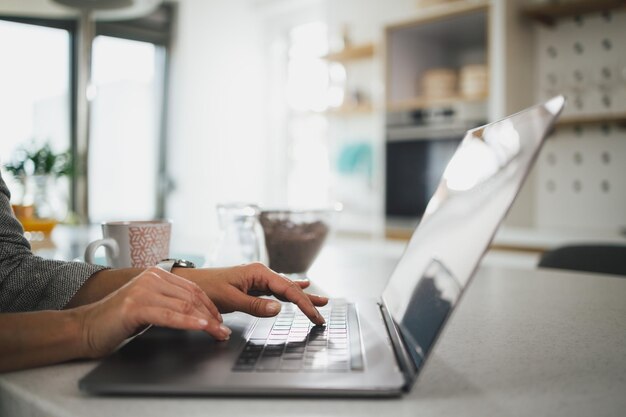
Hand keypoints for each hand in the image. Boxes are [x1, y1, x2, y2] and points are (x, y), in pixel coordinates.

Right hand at [78, 267, 230, 357]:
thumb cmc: (117, 320)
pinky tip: (201, 326)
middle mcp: (151, 278)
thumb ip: (169, 302)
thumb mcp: (149, 305)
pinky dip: (188, 322)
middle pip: (192, 297)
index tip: (221, 320)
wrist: (86, 328)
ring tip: (217, 333)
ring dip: (205, 321)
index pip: (192, 288)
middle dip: (212, 315)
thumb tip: (199, 312)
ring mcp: (143, 290)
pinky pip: (169, 315)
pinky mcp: (135, 306)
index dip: (210, 305)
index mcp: (156, 274)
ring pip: (184, 305)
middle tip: (223, 331)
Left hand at [177, 263, 328, 324]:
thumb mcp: (231, 299)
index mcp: (258, 272)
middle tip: (323, 313)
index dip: (304, 303)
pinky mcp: (254, 286)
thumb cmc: (207, 288)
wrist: (190, 283)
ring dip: (303, 297)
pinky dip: (291, 292)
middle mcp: (261, 273)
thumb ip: (255, 305)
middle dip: (308, 301)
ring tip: (321, 301)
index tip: (315, 316)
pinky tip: (302, 287)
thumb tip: (279, 309)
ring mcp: (258, 279)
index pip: (287, 289)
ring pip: (286, 289)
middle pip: (290, 288)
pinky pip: (277, 290)